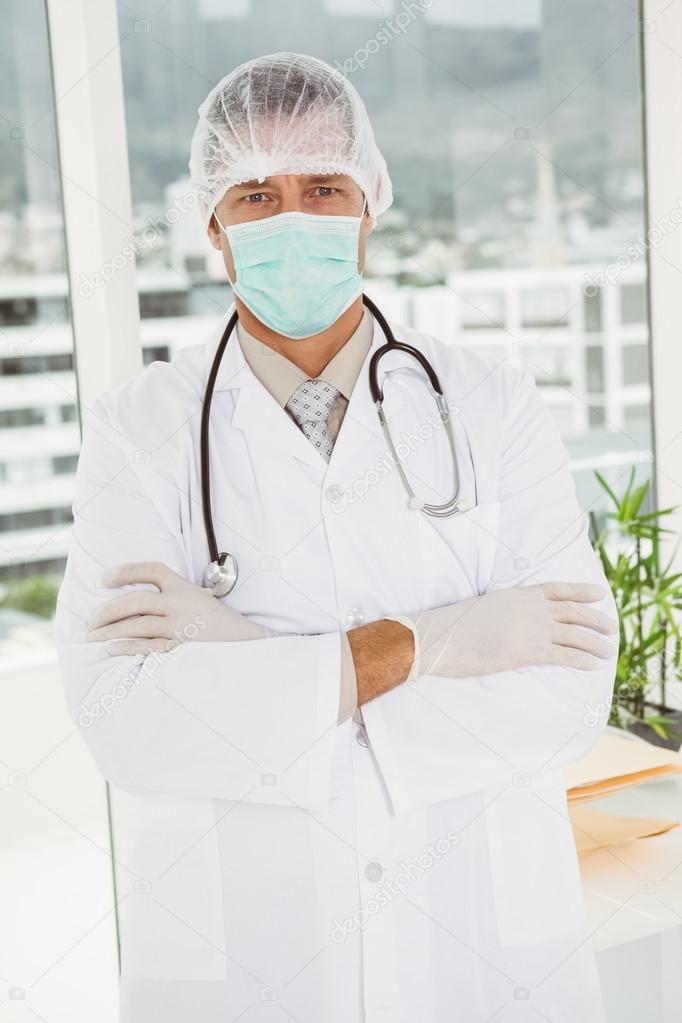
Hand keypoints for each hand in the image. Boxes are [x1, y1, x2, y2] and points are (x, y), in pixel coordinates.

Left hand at [86, 561, 276, 654]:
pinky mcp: (184, 647)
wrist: (253, 645)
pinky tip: (112, 649)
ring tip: (93, 638)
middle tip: (90, 620)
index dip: (125, 572)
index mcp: (186, 588)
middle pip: (136, 600)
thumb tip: (146, 607)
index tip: (103, 580)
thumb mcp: (203, 603)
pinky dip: (127, 647)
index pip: (152, 570)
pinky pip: (149, 646)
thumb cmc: (225, 628)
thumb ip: (179, 600)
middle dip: (108, 609)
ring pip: (138, 624)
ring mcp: (182, 626)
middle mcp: (182, 603)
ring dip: (111, 631)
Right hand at [386, 582, 617, 679]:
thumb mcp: (486, 607)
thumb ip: (507, 611)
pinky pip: (564, 655)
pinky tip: (593, 665)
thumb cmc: (456, 626)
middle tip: (611, 626)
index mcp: (518, 594)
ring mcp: (530, 628)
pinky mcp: (527, 651)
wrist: (440, 637)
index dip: (582, 591)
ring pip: (575, 634)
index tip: (600, 593)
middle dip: (596, 619)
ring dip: (595, 642)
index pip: (558, 589)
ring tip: (608, 650)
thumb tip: (516, 621)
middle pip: (573, 611)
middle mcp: (530, 608)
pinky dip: (582, 659)